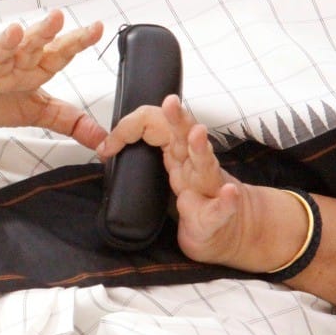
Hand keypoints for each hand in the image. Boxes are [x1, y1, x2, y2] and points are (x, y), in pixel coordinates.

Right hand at [0, 11, 106, 149]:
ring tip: (16, 30)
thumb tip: (106, 140)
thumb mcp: (37, 112)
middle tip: (58, 17)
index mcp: (32, 69)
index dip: (77, 42)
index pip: (58, 54)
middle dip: (43, 33)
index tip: (98, 28)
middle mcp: (11, 64)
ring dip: (5, 42)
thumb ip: (70, 121)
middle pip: (29, 47)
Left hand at [98, 95, 259, 266]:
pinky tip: (230, 192)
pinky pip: (222, 209)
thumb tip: (105, 148)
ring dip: (201, 149)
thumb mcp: (169, 178)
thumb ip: (142, 160)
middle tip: (170, 102)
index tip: (108, 146)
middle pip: (186, 137)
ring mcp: (208, 190)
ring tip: (197, 133)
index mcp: (178, 157)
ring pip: (205, 165)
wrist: (228, 232)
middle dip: (178, 119)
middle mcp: (195, 167)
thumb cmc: (197, 202)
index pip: (160, 130)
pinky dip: (227, 201)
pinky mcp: (217, 217)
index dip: (134, 130)